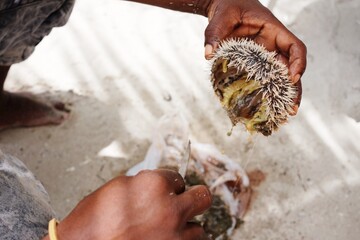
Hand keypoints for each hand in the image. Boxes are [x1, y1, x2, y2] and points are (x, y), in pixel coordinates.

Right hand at [42, 169, 211, 239]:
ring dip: (186, 229)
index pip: (178, 178)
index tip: (167, 193)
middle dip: (194, 199)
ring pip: (198, 229)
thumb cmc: (92, 223)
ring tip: (167, 233)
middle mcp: (170, 208)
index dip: (171, 187)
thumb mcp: (116, 189)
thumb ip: (144, 184)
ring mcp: (175, 235)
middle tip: (185, 205)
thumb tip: (160, 185)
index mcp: (153, 185)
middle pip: (203, 197)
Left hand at [204, 0, 305, 110]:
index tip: (292, 77)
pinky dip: (265, 93)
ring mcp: (265, 56)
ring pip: (279, 77)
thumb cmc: (228, 8)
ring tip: (283, 114)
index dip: (297, 62)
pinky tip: (265, 108)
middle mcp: (273, 46)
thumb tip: (209, 54)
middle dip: (293, 88)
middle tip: (291, 108)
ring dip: (282, 95)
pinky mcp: (255, 64)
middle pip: (291, 68)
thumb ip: (215, 33)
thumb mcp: (221, 17)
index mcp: (273, 31)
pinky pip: (263, 79)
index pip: (294, 47)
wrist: (224, 8)